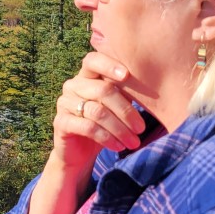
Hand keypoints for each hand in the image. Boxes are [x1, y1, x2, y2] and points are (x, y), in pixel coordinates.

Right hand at [52, 51, 147, 168]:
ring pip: (97, 112)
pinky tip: (118, 146)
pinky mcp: (61, 122)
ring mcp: (64, 103)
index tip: (127, 76)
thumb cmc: (103, 124)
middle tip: (141, 129)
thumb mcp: (116, 106)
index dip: (109, 65)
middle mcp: (73, 86)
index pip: (93, 60)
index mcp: (86, 76)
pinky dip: (107, 138)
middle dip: (126, 111)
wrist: (79, 153)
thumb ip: (126, 91)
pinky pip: (88, 127)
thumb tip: (153, 84)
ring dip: (120, 129)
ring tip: (134, 142)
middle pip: (102, 90)